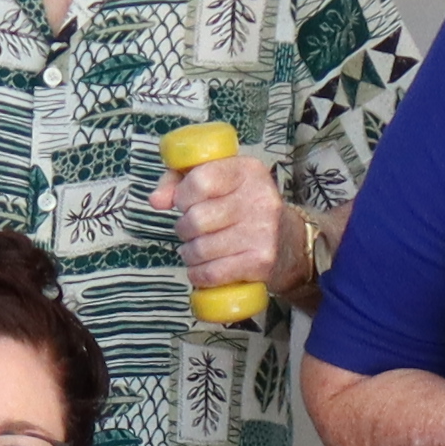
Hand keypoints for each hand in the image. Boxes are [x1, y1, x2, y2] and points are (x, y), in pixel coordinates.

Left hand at [159, 137, 288, 301]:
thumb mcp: (216, 180)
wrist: (287, 242)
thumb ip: (178, 181)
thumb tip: (156, 201)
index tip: (185, 203)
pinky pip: (212, 272)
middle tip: (191, 231)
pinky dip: (198, 274)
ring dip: (189, 254)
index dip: (183, 196)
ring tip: (196, 250)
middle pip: (196, 218)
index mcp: (248, 171)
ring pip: (201, 249)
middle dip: (184, 229)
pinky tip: (201, 269)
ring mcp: (263, 231)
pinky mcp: (261, 261)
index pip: (200, 180)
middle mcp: (259, 198)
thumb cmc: (241, 207)